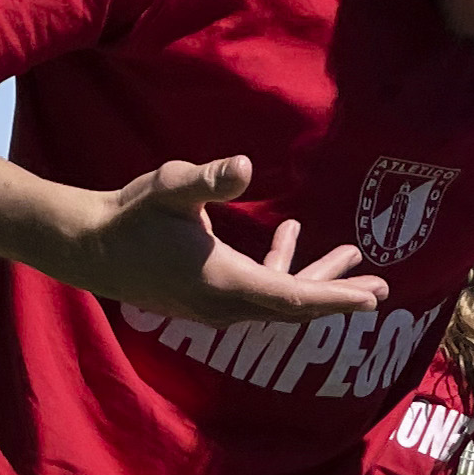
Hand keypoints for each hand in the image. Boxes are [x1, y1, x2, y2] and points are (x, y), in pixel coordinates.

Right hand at [47, 156, 387, 326]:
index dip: (336, 299)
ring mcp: (217, 308)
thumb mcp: (172, 187)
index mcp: (225, 282)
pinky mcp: (210, 301)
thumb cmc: (133, 214)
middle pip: (295, 306)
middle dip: (338, 294)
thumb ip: (209, 179)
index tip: (372, 300)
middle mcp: (226, 304)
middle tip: (381, 288)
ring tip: (351, 257)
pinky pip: (260, 294)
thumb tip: (245, 166)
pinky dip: (282, 272)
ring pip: (279, 300)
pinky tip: (291, 236)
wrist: (92, 247)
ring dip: (314, 280)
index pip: (293, 298)